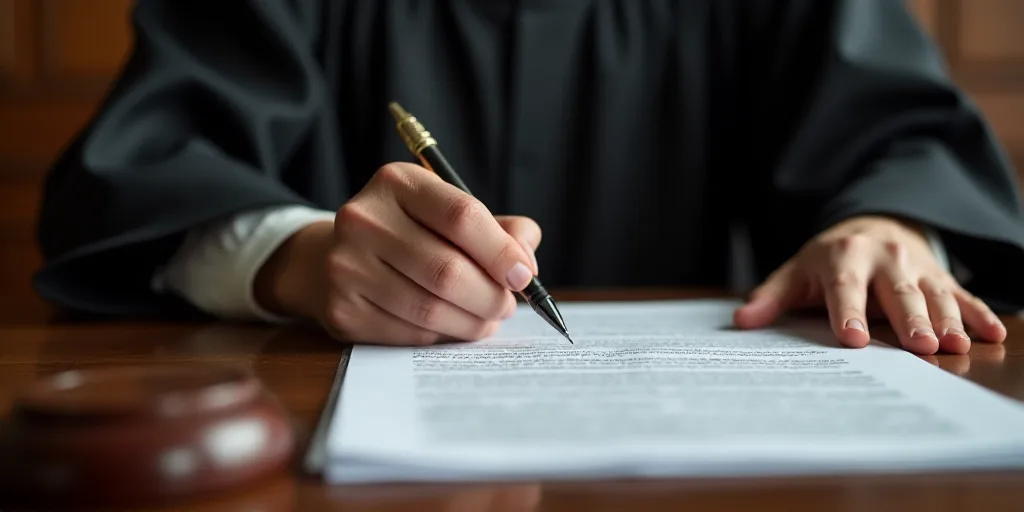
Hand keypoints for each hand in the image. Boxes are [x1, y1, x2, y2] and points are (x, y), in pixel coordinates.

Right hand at [256, 163, 539, 344]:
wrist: (332, 258)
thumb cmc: (410, 234)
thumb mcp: (448, 212)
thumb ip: (499, 229)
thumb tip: (525, 261)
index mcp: (397, 183)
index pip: (462, 216)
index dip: (502, 252)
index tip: (524, 275)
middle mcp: (363, 219)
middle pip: (447, 270)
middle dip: (491, 296)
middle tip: (508, 305)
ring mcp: (346, 266)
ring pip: (430, 309)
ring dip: (472, 322)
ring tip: (486, 319)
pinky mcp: (341, 309)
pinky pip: (409, 333)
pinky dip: (441, 336)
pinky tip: (452, 326)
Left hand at [733, 215, 1005, 354]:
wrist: (874, 224)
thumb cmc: (829, 259)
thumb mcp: (796, 272)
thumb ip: (771, 298)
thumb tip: (741, 322)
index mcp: (844, 257)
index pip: (845, 288)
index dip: (848, 312)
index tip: (852, 338)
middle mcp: (885, 260)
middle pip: (898, 292)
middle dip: (910, 319)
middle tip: (920, 347)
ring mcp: (917, 268)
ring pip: (934, 295)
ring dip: (947, 320)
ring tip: (956, 345)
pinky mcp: (941, 277)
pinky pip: (963, 295)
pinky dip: (979, 313)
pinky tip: (994, 332)